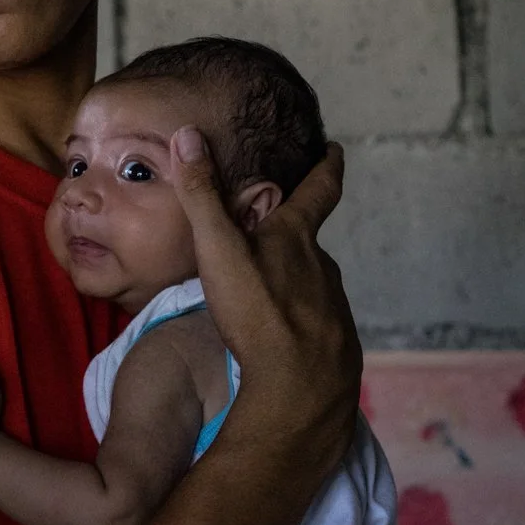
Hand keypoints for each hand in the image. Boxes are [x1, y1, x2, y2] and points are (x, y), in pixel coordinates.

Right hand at [168, 129, 360, 470]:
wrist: (299, 389)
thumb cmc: (257, 313)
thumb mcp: (218, 249)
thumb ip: (202, 195)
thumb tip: (187, 135)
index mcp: (297, 238)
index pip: (320, 189)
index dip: (327, 166)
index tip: (335, 150)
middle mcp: (323, 267)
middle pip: (309, 244)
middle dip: (292, 237)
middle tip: (271, 234)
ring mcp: (334, 307)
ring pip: (312, 285)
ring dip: (293, 283)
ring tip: (267, 294)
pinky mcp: (336, 344)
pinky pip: (315, 324)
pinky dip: (299, 322)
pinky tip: (281, 339)